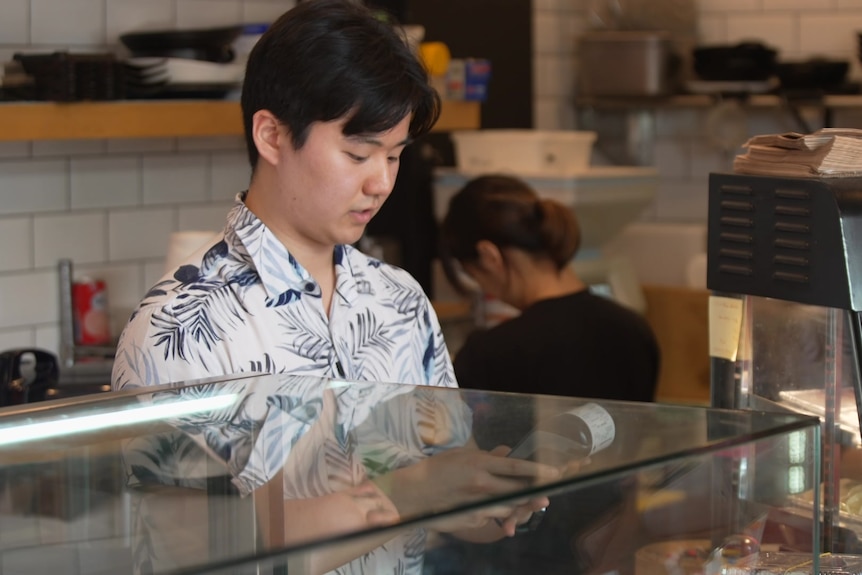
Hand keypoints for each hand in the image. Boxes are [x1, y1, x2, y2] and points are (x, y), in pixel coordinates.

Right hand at [377, 444, 559, 533]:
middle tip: (546, 494)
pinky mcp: (473, 519)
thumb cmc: (439, 468)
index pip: (517, 467)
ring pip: (510, 508)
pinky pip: (493, 517)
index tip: (555, 472)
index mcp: (481, 465)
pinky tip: (501, 513)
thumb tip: (508, 452)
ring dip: (521, 506)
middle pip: (518, 491)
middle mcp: (482, 485)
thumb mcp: (463, 454)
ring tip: (529, 503)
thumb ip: (489, 456)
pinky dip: (500, 514)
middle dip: (536, 493)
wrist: (417, 492)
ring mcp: (478, 504)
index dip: (538, 470)